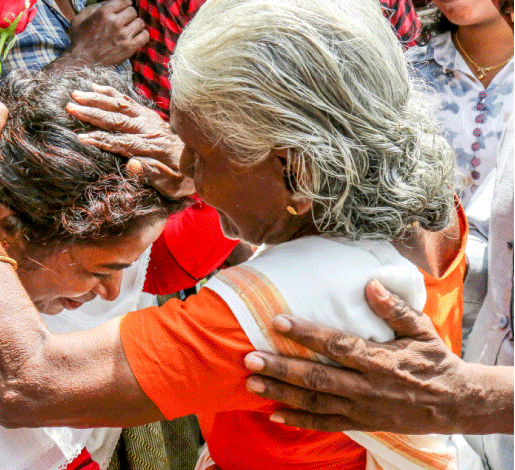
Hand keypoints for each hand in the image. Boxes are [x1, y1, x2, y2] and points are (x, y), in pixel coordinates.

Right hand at [64, 0, 147, 66]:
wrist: (81, 63)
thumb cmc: (79, 40)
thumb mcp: (80, 18)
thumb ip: (94, 7)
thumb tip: (110, 4)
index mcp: (104, 12)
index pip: (125, 0)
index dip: (124, 4)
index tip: (122, 9)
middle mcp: (115, 22)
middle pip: (133, 11)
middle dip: (128, 16)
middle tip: (123, 22)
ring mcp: (123, 36)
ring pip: (140, 23)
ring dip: (135, 25)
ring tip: (129, 30)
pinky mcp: (129, 48)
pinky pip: (144, 36)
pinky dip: (141, 35)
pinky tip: (135, 37)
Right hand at [67, 84, 194, 198]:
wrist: (201, 162)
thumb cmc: (182, 179)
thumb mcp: (171, 185)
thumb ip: (153, 174)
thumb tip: (132, 164)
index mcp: (152, 148)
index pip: (121, 143)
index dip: (101, 140)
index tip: (81, 137)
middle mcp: (149, 129)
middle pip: (117, 120)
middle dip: (92, 113)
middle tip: (71, 107)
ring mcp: (149, 119)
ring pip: (120, 105)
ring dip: (97, 99)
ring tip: (76, 93)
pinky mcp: (149, 114)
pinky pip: (127, 99)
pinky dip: (111, 92)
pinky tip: (95, 86)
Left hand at [243, 279, 476, 433]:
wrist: (455, 403)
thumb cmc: (434, 361)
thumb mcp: (421, 330)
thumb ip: (395, 308)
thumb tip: (369, 283)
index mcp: (380, 360)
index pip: (337, 345)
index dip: (306, 333)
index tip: (278, 320)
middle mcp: (367, 387)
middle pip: (317, 378)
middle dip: (281, 368)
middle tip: (250, 358)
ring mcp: (362, 408)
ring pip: (315, 402)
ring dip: (281, 393)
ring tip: (251, 383)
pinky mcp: (360, 423)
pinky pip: (325, 423)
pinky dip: (298, 420)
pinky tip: (273, 413)